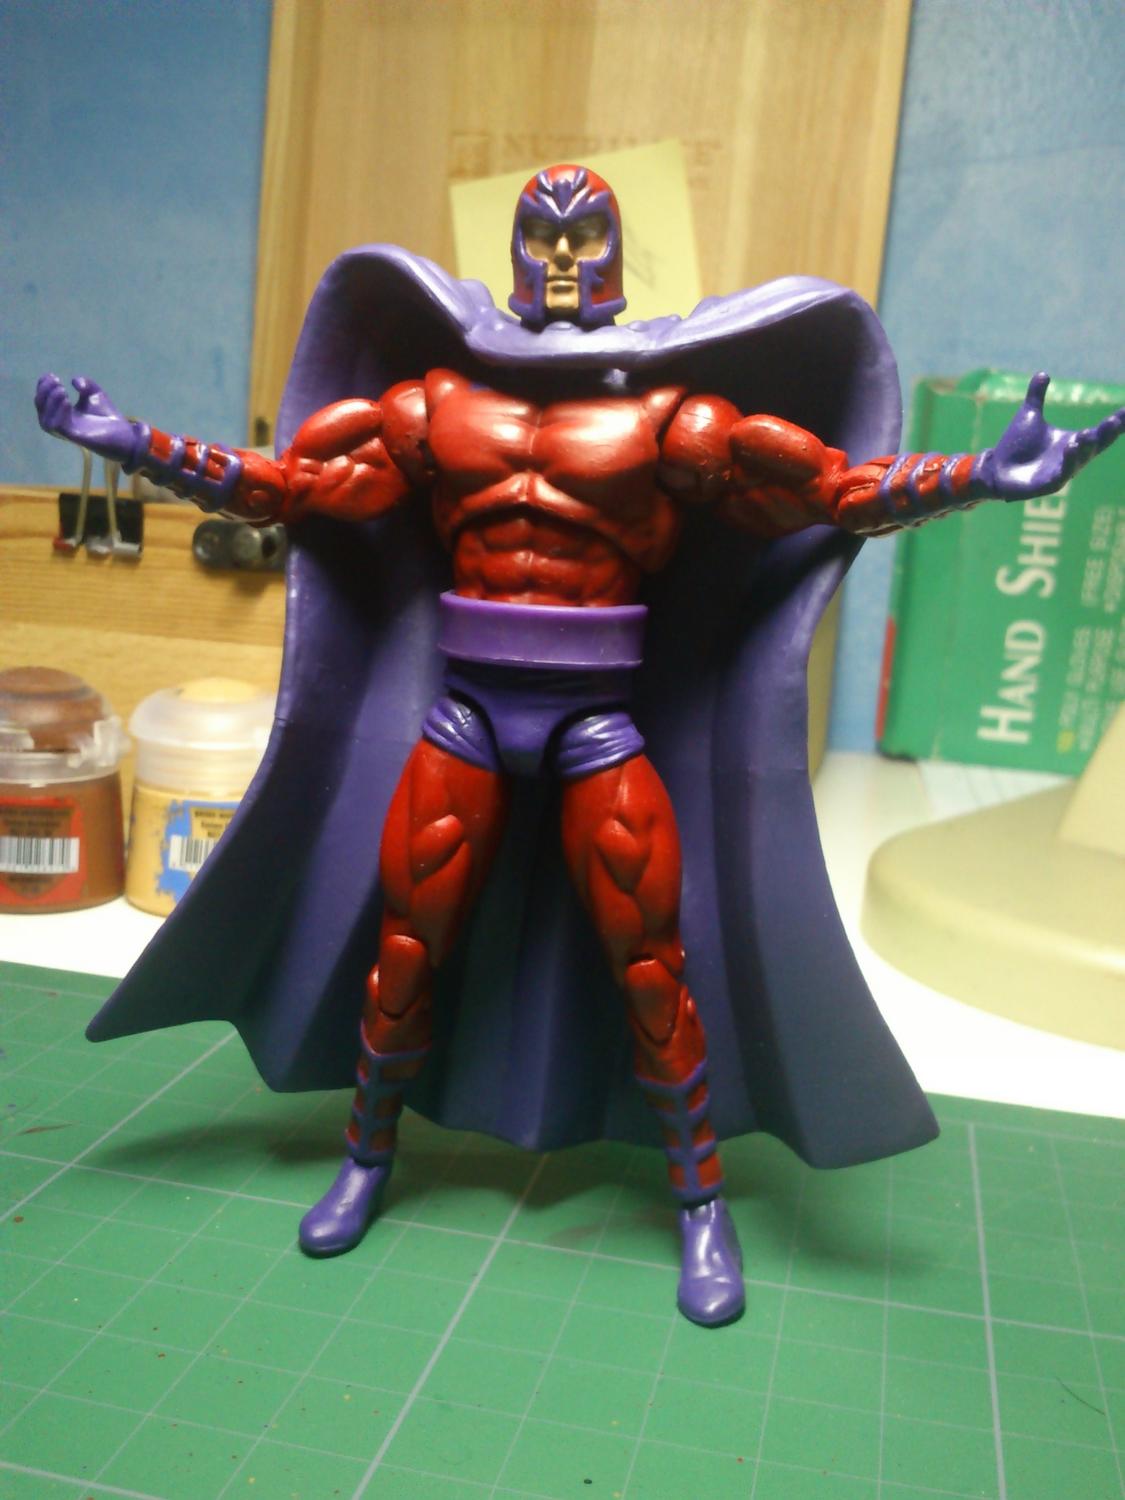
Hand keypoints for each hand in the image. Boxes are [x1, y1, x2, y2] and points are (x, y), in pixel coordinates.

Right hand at [35, 374, 140, 466]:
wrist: (125, 433)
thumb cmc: (108, 416)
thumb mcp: (95, 393)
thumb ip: (85, 384)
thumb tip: (74, 381)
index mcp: (62, 413)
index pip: (44, 401)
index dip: (43, 387)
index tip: (52, 375)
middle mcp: (61, 422)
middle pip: (41, 409)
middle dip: (44, 392)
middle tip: (57, 382)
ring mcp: (67, 431)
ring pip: (45, 420)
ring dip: (49, 403)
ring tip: (62, 391)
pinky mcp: (75, 437)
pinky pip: (58, 426)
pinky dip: (59, 413)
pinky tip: (67, 402)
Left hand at [980, 372, 1123, 499]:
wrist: (995, 467)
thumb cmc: (1015, 445)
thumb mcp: (1029, 415)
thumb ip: (1037, 395)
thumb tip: (1043, 373)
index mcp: (1073, 442)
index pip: (1100, 432)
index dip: (1116, 422)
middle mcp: (1072, 458)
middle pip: (1095, 446)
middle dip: (1106, 434)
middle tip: (1115, 420)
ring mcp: (1061, 473)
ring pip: (1078, 461)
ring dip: (1084, 448)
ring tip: (1085, 434)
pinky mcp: (1047, 486)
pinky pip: (1061, 476)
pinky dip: (1067, 464)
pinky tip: (1070, 449)